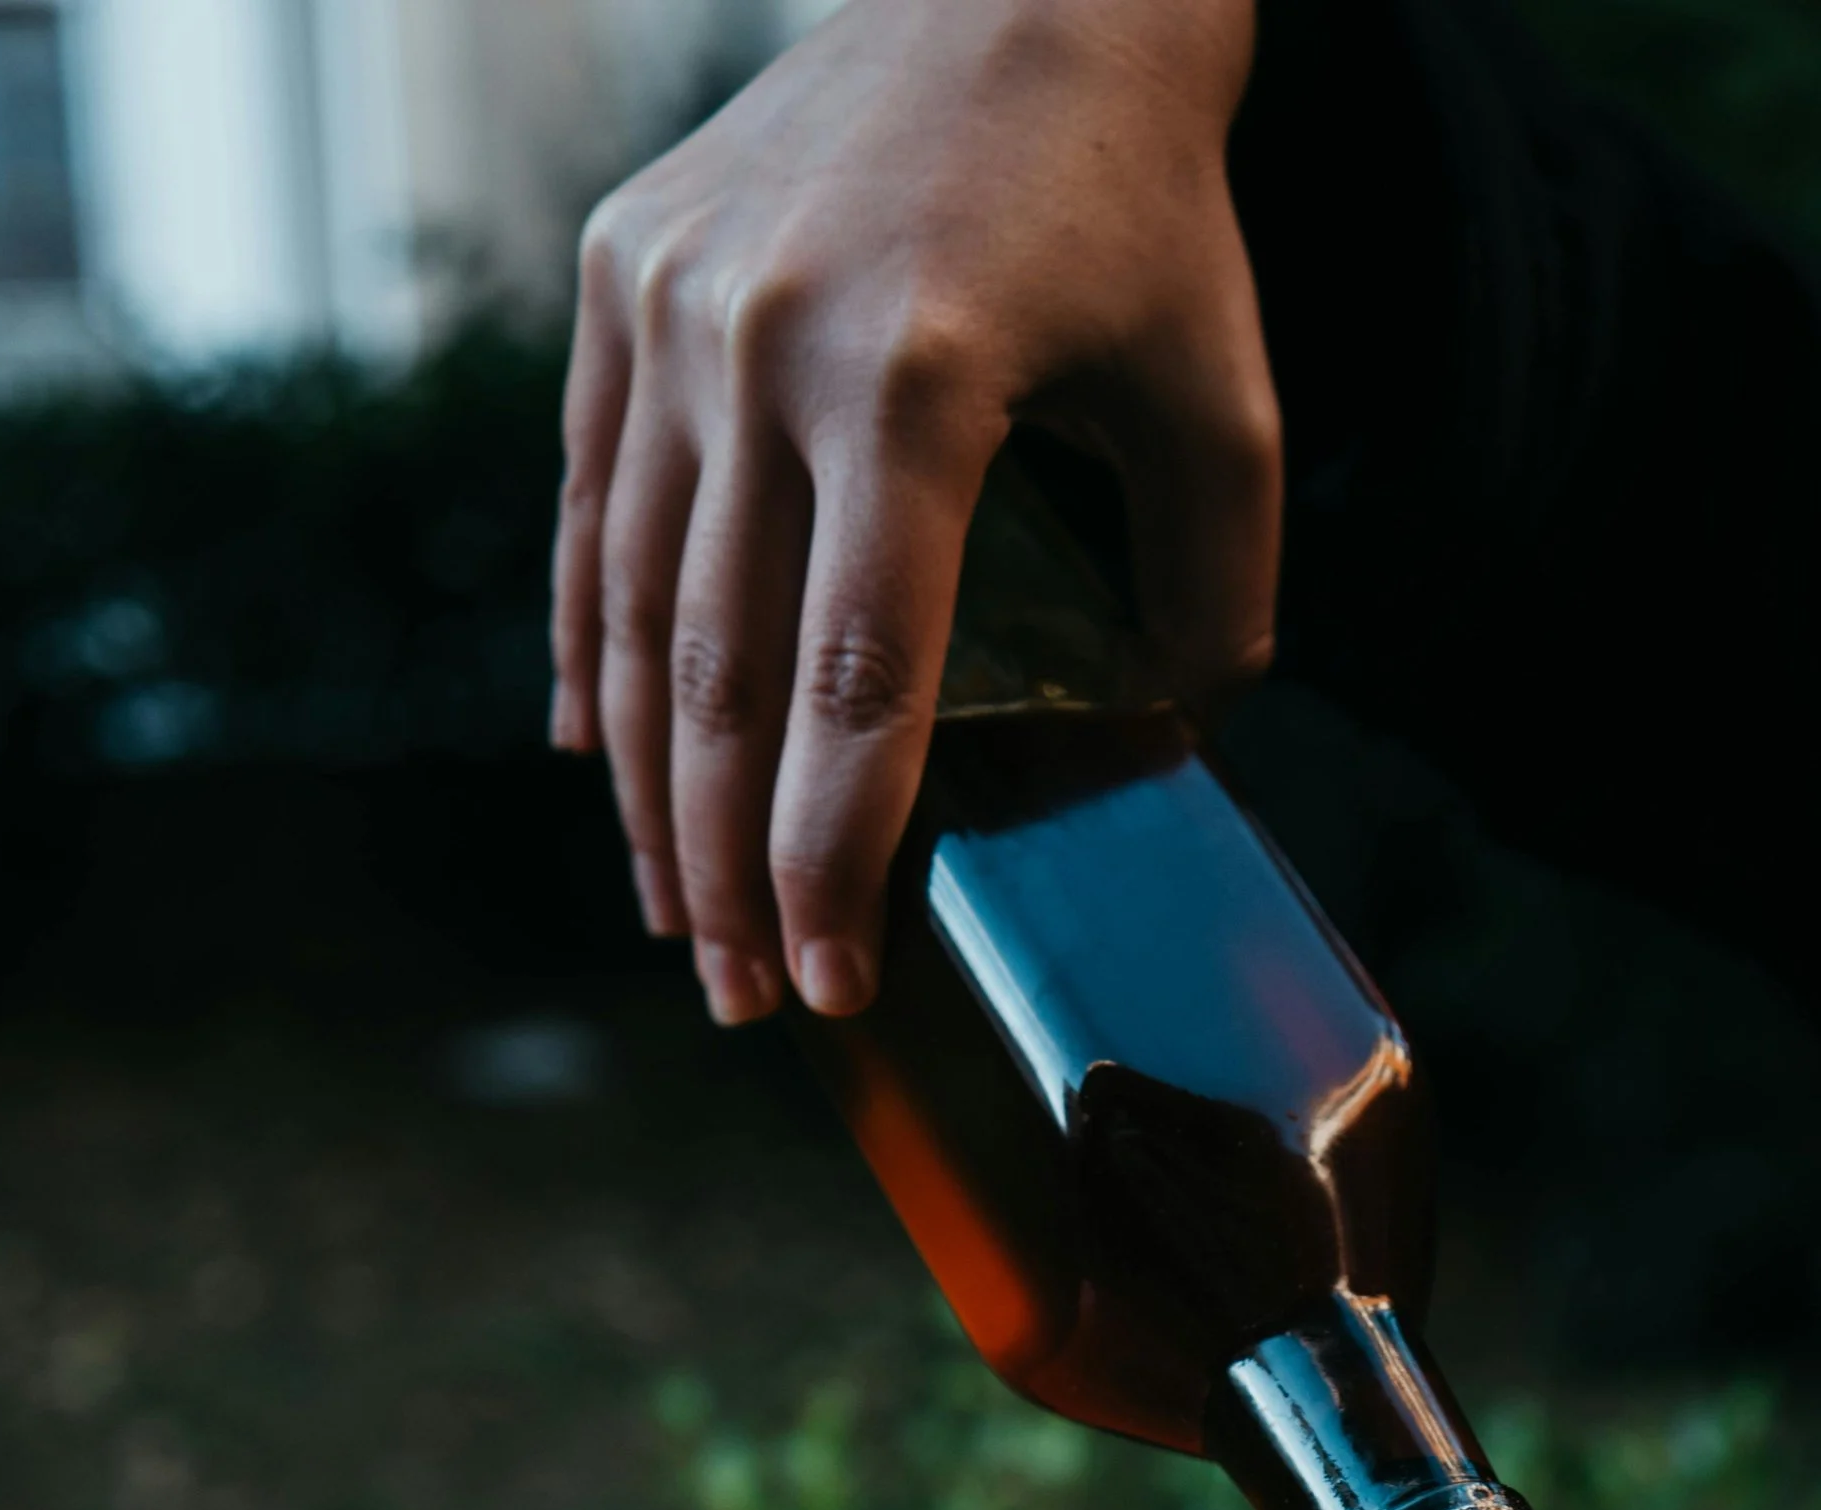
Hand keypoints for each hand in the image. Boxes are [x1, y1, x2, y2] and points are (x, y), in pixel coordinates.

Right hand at [551, 0, 1276, 1025]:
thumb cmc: (1140, 197)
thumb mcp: (1226, 397)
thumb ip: (1216, 592)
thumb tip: (1174, 742)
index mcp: (916, 382)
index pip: (859, 683)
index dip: (835, 858)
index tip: (835, 982)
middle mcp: (763, 345)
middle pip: (721, 676)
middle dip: (729, 868)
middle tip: (748, 1001)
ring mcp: (670, 305)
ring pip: (636, 609)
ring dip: (649, 791)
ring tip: (680, 920)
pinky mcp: (622, 273)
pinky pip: (595, 507)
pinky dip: (593, 646)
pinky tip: (603, 760)